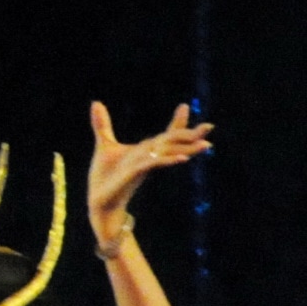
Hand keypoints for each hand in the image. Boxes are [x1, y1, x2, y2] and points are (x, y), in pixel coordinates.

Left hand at [88, 100, 214, 230]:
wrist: (100, 202)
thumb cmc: (106, 178)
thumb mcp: (104, 145)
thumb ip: (103, 124)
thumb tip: (96, 103)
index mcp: (145, 151)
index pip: (164, 135)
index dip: (176, 122)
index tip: (185, 106)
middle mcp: (148, 158)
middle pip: (173, 143)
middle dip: (191, 135)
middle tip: (210, 126)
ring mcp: (144, 166)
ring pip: (169, 154)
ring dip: (187, 149)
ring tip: (206, 144)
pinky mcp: (135, 174)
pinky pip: (154, 165)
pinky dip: (167, 161)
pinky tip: (182, 159)